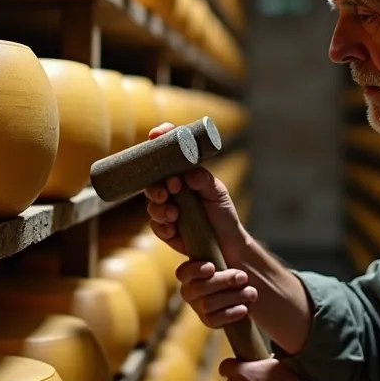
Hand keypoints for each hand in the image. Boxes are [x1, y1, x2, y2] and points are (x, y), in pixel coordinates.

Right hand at [144, 122, 253, 327]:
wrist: (228, 245)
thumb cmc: (224, 214)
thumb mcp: (218, 193)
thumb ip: (204, 181)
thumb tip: (189, 174)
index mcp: (184, 174)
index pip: (168, 153)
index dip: (160, 140)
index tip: (155, 135)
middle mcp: (172, 189)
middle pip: (152, 181)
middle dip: (155, 186)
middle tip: (167, 192)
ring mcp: (167, 208)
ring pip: (151, 205)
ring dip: (160, 209)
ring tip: (175, 215)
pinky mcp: (165, 229)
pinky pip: (156, 226)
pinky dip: (163, 227)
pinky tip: (174, 230)